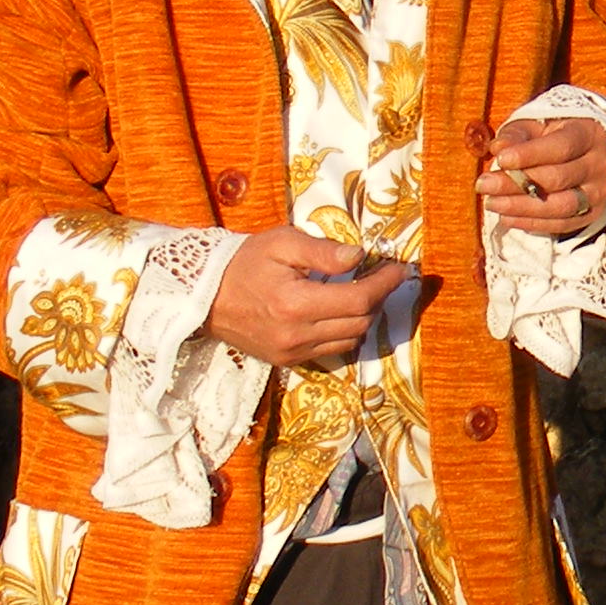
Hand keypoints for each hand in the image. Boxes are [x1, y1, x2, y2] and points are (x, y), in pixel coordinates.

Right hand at [204, 226, 411, 368]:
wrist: (205, 297)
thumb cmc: (244, 262)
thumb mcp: (281, 242)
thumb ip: (322, 251)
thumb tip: (359, 256)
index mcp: (295, 303)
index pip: (358, 299)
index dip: (385, 284)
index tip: (400, 269)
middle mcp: (296, 335)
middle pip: (360, 321)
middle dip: (379, 298)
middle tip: (384, 276)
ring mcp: (292, 352)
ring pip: (351, 340)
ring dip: (365, 317)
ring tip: (366, 292)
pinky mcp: (287, 361)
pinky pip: (332, 351)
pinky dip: (347, 332)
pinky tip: (344, 312)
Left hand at [476, 116, 605, 237]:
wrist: (584, 154)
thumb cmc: (553, 136)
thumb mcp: (535, 126)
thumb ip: (516, 134)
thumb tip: (498, 148)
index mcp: (588, 134)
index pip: (561, 147)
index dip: (530, 155)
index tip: (500, 160)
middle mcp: (599, 164)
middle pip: (558, 178)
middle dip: (516, 183)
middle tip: (483, 184)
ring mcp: (599, 192)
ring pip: (561, 206)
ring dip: (522, 208)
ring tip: (491, 203)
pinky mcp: (593, 214)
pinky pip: (562, 224)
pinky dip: (531, 224)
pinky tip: (506, 217)